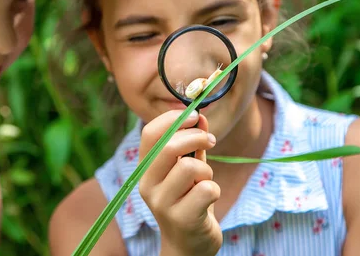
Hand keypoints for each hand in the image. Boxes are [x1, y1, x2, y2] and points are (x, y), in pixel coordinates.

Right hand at [138, 110, 221, 255]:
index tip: (196, 117)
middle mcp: (148, 185)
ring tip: (205, 181)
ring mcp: (162, 203)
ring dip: (206, 170)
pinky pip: (207, 189)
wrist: (189, 245)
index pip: (151, 133)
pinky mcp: (182, 219)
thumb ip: (192, 145)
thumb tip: (202, 117)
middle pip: (169, 147)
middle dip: (197, 137)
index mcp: (145, 169)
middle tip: (211, 141)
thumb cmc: (188, 201)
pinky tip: (209, 199)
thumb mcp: (188, 170)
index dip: (175, 118)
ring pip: (190, 167)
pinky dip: (214, 189)